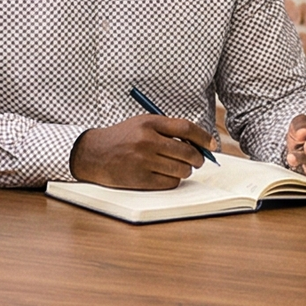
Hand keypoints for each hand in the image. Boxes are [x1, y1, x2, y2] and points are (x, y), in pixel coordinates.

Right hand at [70, 114, 218, 188]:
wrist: (93, 154)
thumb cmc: (121, 138)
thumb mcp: (141, 124)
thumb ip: (167, 130)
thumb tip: (197, 143)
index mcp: (149, 123)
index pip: (186, 128)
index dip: (204, 137)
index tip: (212, 145)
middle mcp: (147, 140)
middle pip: (187, 152)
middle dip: (198, 158)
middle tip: (198, 160)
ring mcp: (143, 161)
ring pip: (181, 169)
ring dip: (186, 171)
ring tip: (180, 168)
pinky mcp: (140, 179)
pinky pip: (170, 182)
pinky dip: (173, 180)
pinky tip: (167, 175)